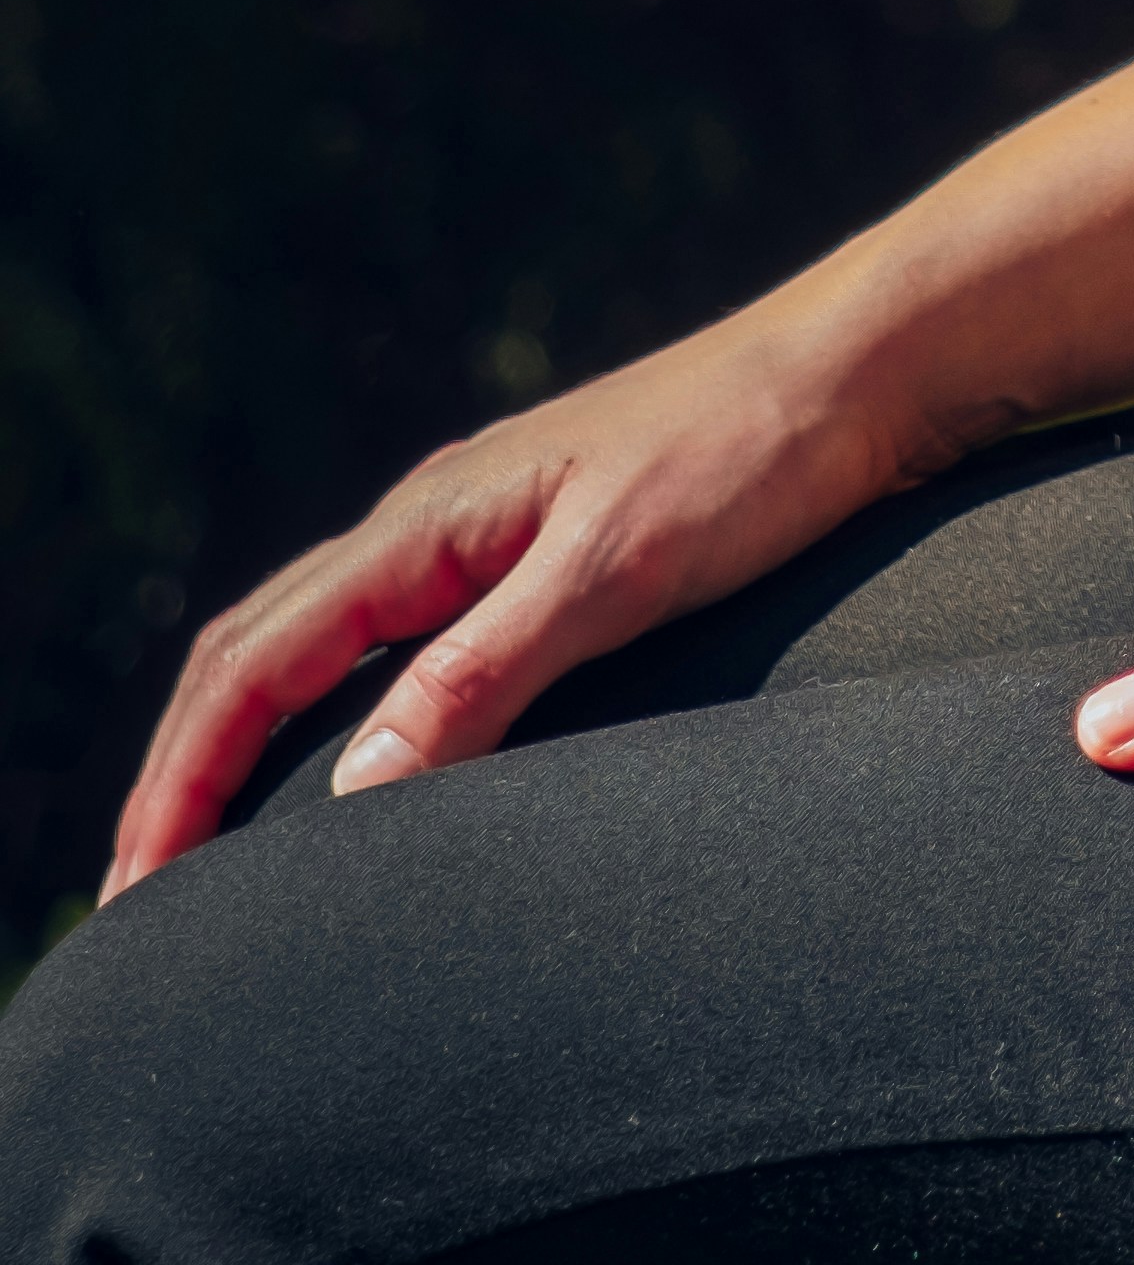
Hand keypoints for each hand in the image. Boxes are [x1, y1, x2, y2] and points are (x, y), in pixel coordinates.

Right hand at [102, 313, 889, 891]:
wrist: (865, 367)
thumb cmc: (753, 454)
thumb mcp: (616, 572)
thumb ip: (485, 674)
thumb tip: (355, 792)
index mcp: (429, 523)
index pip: (252, 664)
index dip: (180, 783)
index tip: (137, 892)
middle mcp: (437, 521)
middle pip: (258, 649)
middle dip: (187, 771)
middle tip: (147, 897)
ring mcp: (488, 530)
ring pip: (322, 637)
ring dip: (252, 737)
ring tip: (221, 851)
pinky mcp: (546, 546)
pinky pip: (398, 634)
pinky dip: (342, 706)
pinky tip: (371, 764)